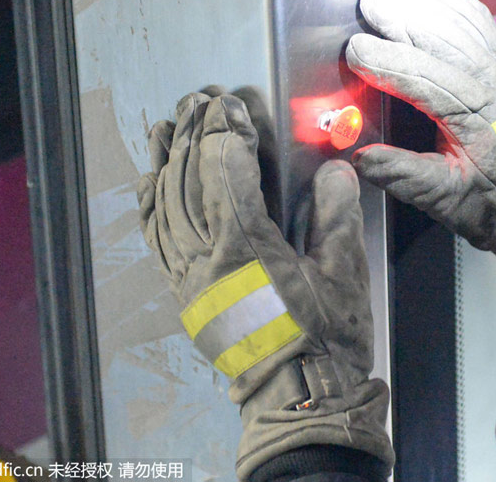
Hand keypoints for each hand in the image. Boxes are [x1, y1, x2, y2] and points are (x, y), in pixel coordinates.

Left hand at [137, 93, 392, 479]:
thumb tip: (335, 171)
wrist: (297, 396)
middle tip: (200, 98)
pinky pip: (157, 240)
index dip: (228, 130)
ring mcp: (189, 277)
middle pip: (189, 180)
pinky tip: (151, 179)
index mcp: (247, 248)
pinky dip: (151, 203)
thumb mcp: (344, 275)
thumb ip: (336, 217)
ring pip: (165, 205)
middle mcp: (207, 258)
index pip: (225, 171)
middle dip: (194, 132)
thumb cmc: (324, 339)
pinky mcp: (184, 293)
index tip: (234, 103)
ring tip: (169, 123)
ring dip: (166, 159)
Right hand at [347, 0, 495, 294]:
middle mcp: (489, 84)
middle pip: (443, 37)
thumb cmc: (495, 203)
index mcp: (473, 119)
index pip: (425, 80)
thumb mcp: (447, 201)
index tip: (354, 53)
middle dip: (403, 15)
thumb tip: (359, 157)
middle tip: (367, 3)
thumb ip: (404, 176)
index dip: (387, 62)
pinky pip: (482, 18)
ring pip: (463, 19)